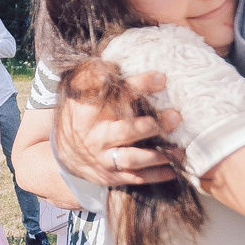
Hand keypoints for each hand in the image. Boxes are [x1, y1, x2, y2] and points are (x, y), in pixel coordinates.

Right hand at [53, 69, 181, 187]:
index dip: (139, 85)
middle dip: (150, 126)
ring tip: (180, 149)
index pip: (115, 96)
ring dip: (158, 155)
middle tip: (175, 117)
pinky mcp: (111, 177)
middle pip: (125, 132)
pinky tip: (174, 170)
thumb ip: (95, 78)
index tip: (161, 78)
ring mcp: (103, 160)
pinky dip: (156, 175)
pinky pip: (136, 178)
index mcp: (88, 113)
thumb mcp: (80, 92)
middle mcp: (96, 138)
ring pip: (132, 158)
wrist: (64, 151)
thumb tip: (114, 66)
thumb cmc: (81, 114)